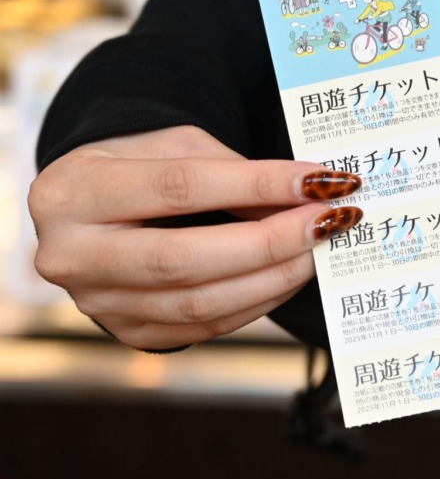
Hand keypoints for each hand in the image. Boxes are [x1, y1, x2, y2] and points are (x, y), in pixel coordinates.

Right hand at [28, 125, 363, 350]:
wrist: (93, 206)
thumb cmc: (141, 165)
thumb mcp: (176, 146)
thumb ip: (234, 173)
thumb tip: (305, 202)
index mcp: (72, 193)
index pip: (179, 188)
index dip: (257, 185)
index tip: (319, 180)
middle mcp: (72, 256)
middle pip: (185, 259)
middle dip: (271, 241)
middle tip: (330, 220)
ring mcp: (97, 303)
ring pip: (200, 303)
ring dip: (275, 276)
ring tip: (321, 246)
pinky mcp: (130, 332)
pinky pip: (208, 325)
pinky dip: (260, 299)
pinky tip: (293, 272)